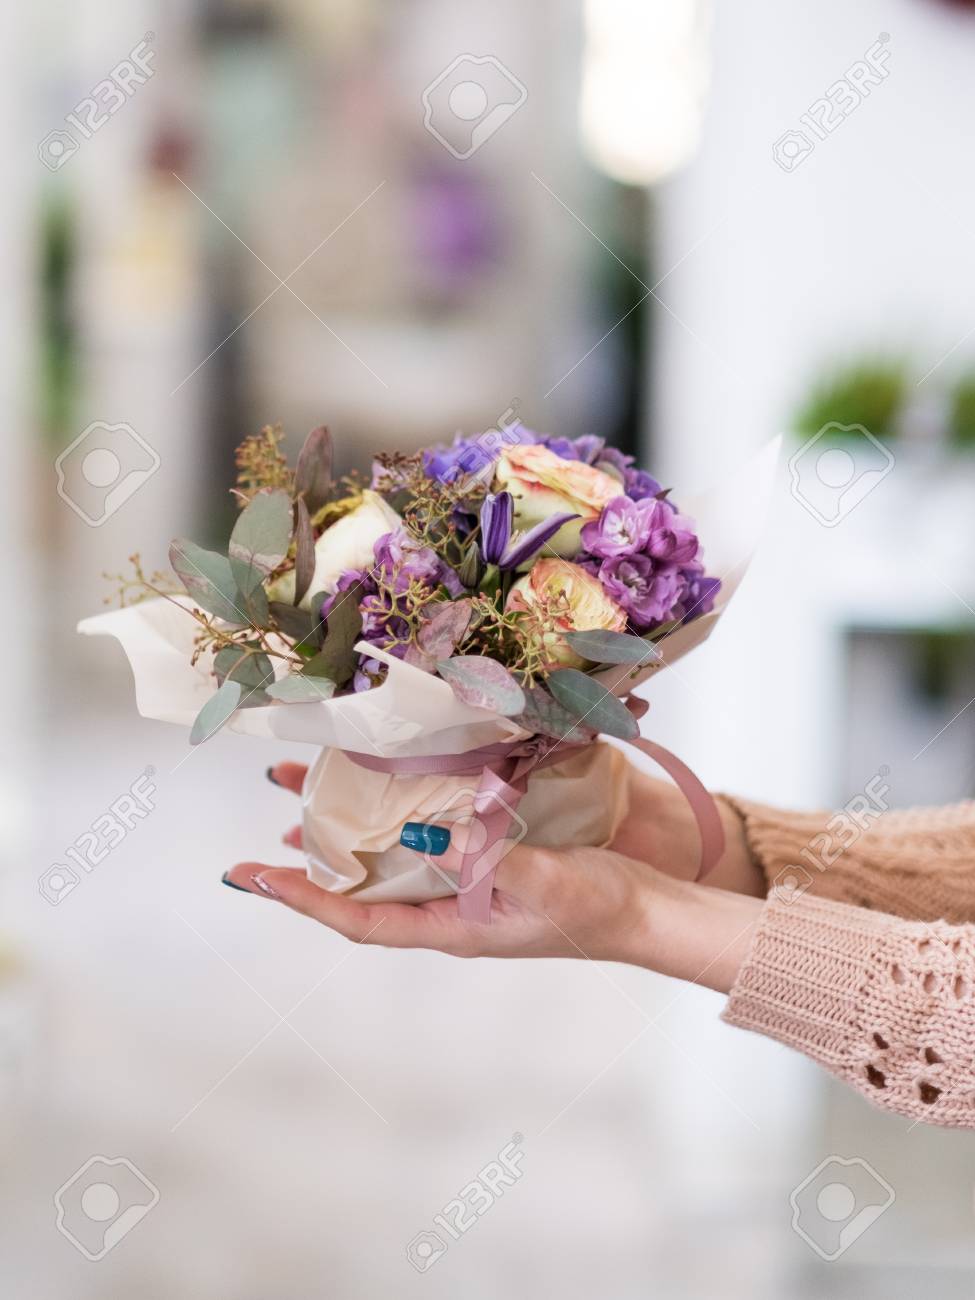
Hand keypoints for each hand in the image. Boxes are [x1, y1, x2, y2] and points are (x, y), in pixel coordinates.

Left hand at [224, 762, 762, 991]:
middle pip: (365, 882)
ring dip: (355, 826)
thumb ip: (479, 857)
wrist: (648, 910)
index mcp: (450, 928)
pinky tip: (397, 782)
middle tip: (274, 813)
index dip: (300, 897)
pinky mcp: (493, 858)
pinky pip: (434, 834)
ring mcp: (469, 884)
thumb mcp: (537, 883)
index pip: (356, 917)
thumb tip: (418, 834)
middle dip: (316, 853)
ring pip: (394, 855)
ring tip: (316, 790)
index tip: (251, 875)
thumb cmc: (597, 909)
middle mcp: (448, 908)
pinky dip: (405, 810)